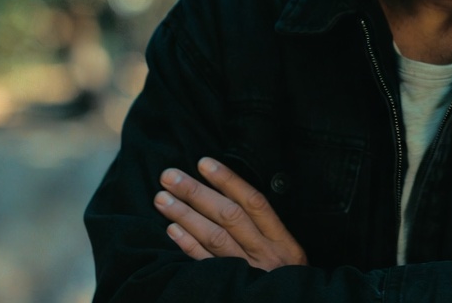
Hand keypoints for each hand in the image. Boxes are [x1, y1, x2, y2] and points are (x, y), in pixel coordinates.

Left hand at [154, 157, 307, 270]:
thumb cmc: (287, 279)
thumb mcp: (290, 254)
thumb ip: (267, 230)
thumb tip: (234, 196)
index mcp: (282, 240)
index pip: (254, 202)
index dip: (228, 180)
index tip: (204, 163)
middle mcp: (264, 253)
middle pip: (229, 216)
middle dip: (197, 193)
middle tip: (169, 176)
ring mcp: (245, 271)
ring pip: (214, 237)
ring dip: (185, 215)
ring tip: (161, 198)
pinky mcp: (228, 287)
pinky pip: (205, 264)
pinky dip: (188, 245)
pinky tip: (171, 229)